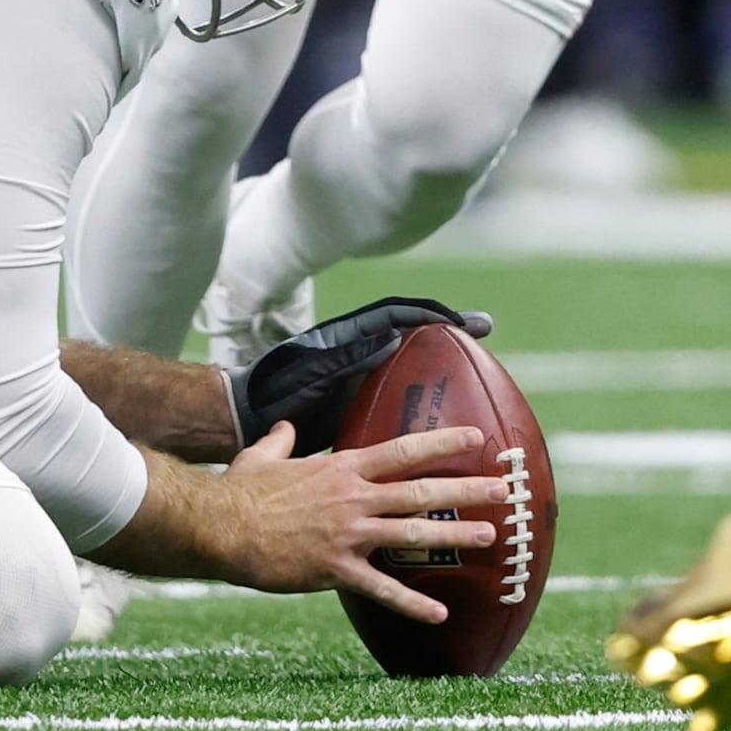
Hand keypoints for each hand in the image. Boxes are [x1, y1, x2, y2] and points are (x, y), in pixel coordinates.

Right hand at [215, 419, 508, 621]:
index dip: (442, 444)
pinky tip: (440, 613)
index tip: (476, 438)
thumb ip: (282, 441)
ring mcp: (349, 534)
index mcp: (343, 469)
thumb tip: (286, 428)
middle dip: (467, 490)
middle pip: (421, 491)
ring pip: (413, 534)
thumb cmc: (241, 491)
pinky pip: (382, 588)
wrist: (222, 527)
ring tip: (490, 539)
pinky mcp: (336, 569)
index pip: (403, 450)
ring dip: (454, 536)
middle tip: (504, 491)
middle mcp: (354, 497)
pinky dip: (412, 602)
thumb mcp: (263, 457)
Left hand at [227, 296, 493, 453]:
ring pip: (407, 363)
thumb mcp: (312, 372)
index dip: (430, 312)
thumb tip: (390, 336)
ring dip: (439, 360)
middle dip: (446, 329)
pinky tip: (443, 416)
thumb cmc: (275, 393)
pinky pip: (397, 394)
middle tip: (483, 330)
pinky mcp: (357, 402)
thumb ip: (347, 355)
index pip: (397, 315)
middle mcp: (358, 352)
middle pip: (410, 332)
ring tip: (476, 368)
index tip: (461, 317)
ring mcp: (359, 375)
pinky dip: (421, 397)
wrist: (246, 418)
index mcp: (348, 338)